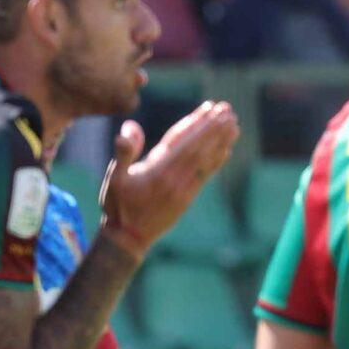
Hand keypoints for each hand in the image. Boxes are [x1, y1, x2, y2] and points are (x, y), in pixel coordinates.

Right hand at [101, 101, 239, 255]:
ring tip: (234, 125)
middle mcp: (174, 179)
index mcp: (157, 171)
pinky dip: (216, 161)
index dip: (198, 124)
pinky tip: (226, 150)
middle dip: (214, 128)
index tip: (211, 108)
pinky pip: (205, 176)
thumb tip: (131, 126)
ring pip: (206, 161)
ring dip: (221, 142)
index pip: (182, 142)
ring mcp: (183, 190)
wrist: (128, 239)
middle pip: (199, 149)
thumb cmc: (118, 205)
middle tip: (228, 110)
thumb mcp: (114, 178)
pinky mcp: (187, 199)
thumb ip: (124, 152)